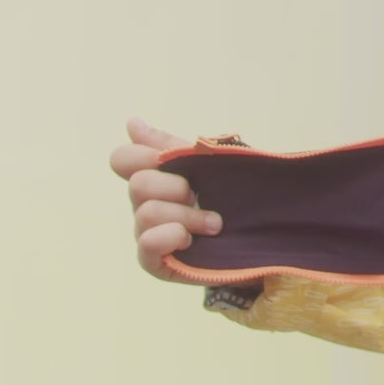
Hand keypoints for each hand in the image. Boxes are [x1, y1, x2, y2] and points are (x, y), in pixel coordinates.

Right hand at [109, 117, 220, 282]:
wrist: (261, 234)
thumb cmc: (232, 196)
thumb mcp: (207, 163)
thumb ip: (169, 146)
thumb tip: (131, 123)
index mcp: (155, 177)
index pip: (123, 159)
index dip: (142, 156)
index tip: (170, 160)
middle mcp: (144, 204)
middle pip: (138, 184)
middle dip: (176, 187)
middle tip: (200, 195)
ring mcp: (147, 233)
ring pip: (146, 213)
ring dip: (186, 215)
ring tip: (214, 224)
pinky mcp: (154, 261)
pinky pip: (146, 245)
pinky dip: (171, 237)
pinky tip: (190, 240)